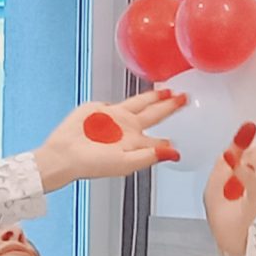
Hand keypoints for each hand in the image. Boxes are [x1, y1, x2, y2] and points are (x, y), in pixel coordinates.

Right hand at [33, 89, 185, 191]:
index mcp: (134, 146)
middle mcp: (127, 131)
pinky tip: (140, 93)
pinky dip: (131, 97)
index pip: (159, 140)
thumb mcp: (126, 163)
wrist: (66, 153)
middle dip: (170, 107)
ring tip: (168, 91)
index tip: (188, 129)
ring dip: (155, 97)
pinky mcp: (102, 108)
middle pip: (154, 115)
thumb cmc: (91, 164)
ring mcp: (115, 118)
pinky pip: (119, 100)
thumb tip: (174, 153)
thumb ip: (150, 157)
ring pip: (140, 103)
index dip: (173, 134)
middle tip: (183, 98)